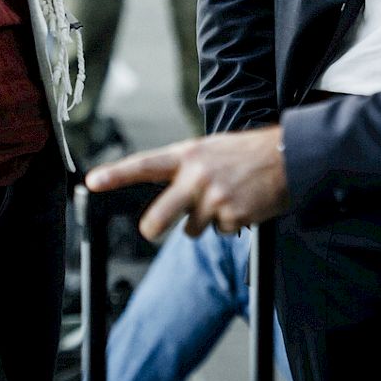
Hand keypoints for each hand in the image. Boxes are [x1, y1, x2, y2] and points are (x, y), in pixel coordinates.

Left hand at [86, 127, 288, 239]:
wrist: (288, 155)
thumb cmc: (247, 153)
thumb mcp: (211, 150)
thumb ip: (186, 168)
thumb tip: (167, 193)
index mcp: (188, 155)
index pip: (144, 165)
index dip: (116, 174)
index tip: (92, 181)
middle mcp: (196, 176)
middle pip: (158, 216)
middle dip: (153, 227)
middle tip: (152, 230)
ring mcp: (213, 198)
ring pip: (192, 228)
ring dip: (206, 221)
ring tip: (228, 198)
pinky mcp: (232, 215)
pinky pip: (220, 231)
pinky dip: (231, 223)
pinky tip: (244, 203)